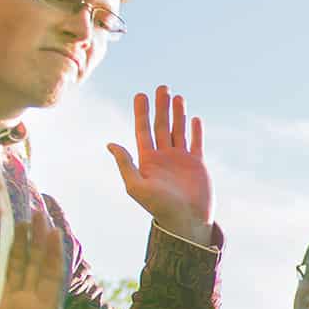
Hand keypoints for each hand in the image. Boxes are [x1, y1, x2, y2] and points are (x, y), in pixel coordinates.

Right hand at [0, 206, 69, 308]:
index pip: (51, 279)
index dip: (52, 257)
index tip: (55, 233)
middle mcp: (37, 301)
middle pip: (40, 265)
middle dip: (40, 240)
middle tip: (41, 213)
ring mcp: (24, 299)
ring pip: (27, 265)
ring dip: (27, 242)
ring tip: (28, 217)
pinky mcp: (11, 301)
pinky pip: (14, 272)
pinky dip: (14, 254)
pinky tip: (14, 235)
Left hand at [106, 86, 213, 244]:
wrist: (186, 221)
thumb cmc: (160, 207)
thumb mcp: (137, 186)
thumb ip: (125, 164)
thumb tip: (110, 144)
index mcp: (147, 160)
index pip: (143, 130)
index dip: (142, 113)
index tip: (141, 95)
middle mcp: (163, 156)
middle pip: (161, 126)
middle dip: (161, 107)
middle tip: (162, 87)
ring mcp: (181, 159)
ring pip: (178, 130)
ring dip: (178, 114)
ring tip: (178, 97)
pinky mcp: (197, 164)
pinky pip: (196, 143)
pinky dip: (196, 130)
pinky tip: (195, 119)